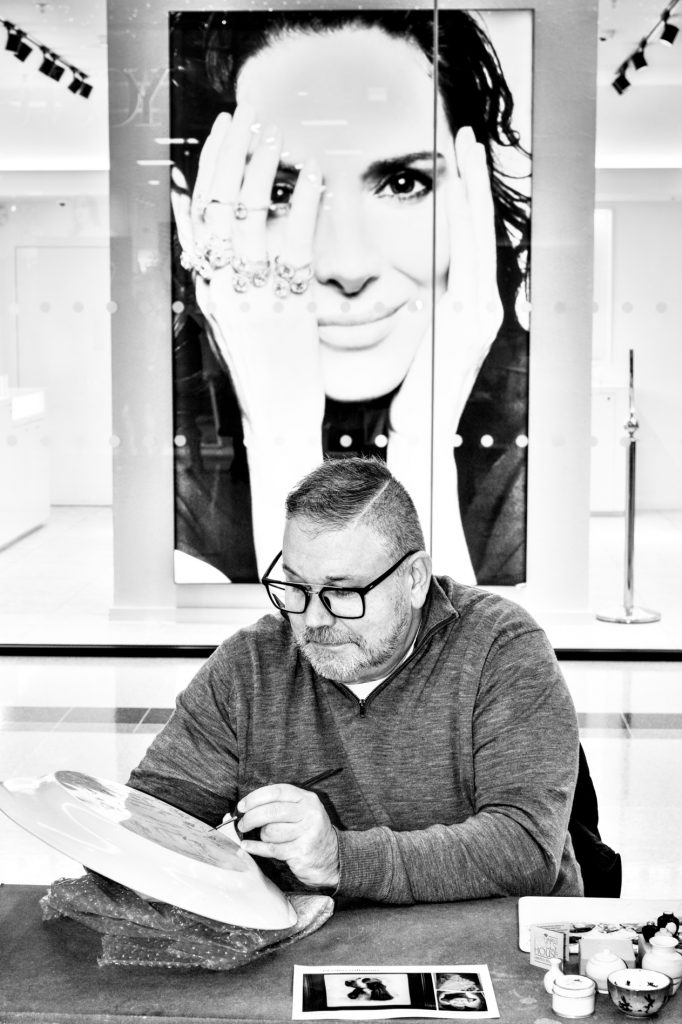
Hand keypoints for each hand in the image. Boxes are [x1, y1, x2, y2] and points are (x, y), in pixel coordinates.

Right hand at [171, 105, 325, 568]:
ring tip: (276, 137)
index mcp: (209, 294)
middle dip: (229, 159)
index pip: (197, 219)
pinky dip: (302, 208)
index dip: (207, 171)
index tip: (219, 136)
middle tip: (245, 121)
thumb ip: (228, 281)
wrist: (279, 421)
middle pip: (217, 209)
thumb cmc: (266, 373)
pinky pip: (293, 246)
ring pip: (250, 220)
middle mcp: (223, 292)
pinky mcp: (287, 311)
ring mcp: (252, 300)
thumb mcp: (237, 325)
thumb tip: (222, 240)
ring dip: (263, 173)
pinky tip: (313, 181)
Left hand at [236, 784, 339, 889]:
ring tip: (266, 837)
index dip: (255, 798)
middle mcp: (309, 813)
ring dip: (262, 836)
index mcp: (307, 798)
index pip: (277, 792)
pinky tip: (248, 846)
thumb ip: (279, 805)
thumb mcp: (300, 812)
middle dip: (251, 818)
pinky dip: (256, 848)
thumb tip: (245, 807)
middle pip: (271, 812)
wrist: (331, 857)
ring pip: (271, 831)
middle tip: (242, 824)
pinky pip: (271, 849)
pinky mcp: (301, 851)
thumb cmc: (307, 831)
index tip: (242, 806)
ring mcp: (307, 833)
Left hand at [387, 126, 502, 580]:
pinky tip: (459, 196)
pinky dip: (467, 227)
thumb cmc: (408, 399)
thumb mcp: (413, 346)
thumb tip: (408, 287)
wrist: (417, 442)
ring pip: (480, 239)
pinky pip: (469, 263)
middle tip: (467, 135)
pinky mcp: (471, 326)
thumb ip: (418, 312)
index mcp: (462, 310)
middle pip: (480, 232)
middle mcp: (478, 308)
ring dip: (475, 192)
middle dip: (475, 181)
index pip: (465, 242)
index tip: (454, 159)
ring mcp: (479, 316)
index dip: (463, 199)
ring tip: (467, 150)